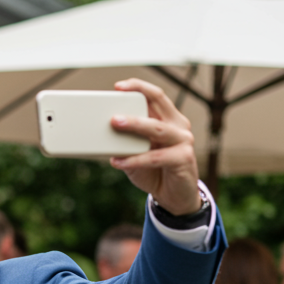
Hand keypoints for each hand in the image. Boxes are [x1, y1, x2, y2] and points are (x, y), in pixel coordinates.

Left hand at [109, 78, 201, 215]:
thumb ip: (125, 143)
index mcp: (167, 119)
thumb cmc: (154, 171)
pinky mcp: (183, 159)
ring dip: (135, 124)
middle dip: (135, 100)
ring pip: (157, 128)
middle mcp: (178, 126)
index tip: (118, 86)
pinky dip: (134, 159)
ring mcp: (183, 141)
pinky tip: (118, 162)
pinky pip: (155, 157)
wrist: (173, 196)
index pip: (155, 96)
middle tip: (112, 105)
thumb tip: (100, 136)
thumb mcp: (136, 154)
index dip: (139, 87)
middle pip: (158, 104)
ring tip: (114, 124)